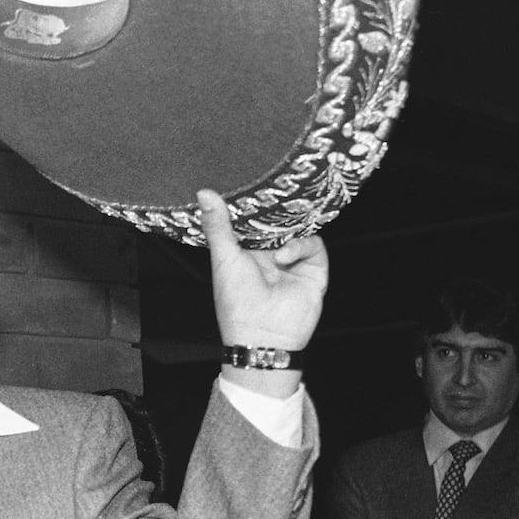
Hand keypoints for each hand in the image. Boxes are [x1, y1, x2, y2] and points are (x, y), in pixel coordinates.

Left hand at [199, 188, 328, 365]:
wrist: (262, 336)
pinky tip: (283, 257)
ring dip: (289, 229)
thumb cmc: (237, 301)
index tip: (252, 182)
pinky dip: (301, 246)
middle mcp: (271, 252)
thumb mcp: (224, 258)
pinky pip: (315, 245)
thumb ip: (218, 226)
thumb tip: (204, 193)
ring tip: (275, 234)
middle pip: (280, 221)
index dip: (254, 204)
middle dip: (278, 210)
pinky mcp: (313, 268)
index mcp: (247, 249)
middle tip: (275, 191)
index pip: (254, 218)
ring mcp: (293, 259)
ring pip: (300, 229)